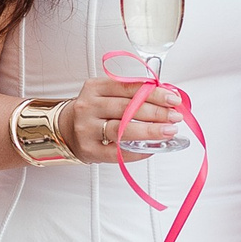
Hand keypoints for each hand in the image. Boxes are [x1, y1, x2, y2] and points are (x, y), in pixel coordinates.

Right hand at [59, 75, 180, 164]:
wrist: (65, 129)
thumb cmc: (92, 111)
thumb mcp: (106, 94)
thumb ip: (132, 94)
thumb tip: (165, 98)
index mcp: (95, 88)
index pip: (128, 88)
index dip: (153, 93)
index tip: (172, 98)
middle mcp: (89, 106)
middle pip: (127, 108)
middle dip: (156, 112)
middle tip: (175, 116)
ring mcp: (87, 129)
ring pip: (122, 130)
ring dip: (149, 131)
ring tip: (168, 131)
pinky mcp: (89, 150)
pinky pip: (117, 153)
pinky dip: (138, 152)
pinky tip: (152, 149)